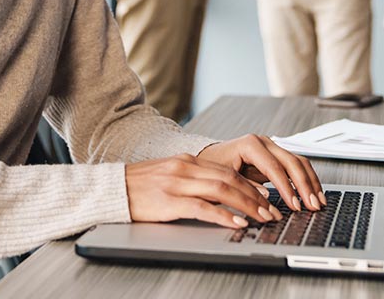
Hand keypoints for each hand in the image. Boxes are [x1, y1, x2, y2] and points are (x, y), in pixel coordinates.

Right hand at [126, 151, 285, 229]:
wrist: (113, 188)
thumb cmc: (140, 185)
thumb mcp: (169, 174)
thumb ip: (192, 178)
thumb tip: (218, 191)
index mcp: (186, 161)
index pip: (226, 170)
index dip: (249, 183)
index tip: (265, 196)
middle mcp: (185, 168)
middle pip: (229, 178)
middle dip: (254, 196)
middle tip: (271, 210)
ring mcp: (177, 183)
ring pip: (221, 190)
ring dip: (246, 205)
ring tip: (262, 217)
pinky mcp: (170, 201)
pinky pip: (203, 208)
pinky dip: (223, 215)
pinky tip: (236, 222)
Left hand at [197, 134, 325, 213]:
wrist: (209, 156)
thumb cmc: (214, 166)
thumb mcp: (225, 178)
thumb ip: (246, 188)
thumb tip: (267, 200)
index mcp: (250, 144)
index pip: (274, 167)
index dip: (287, 187)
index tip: (295, 205)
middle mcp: (264, 142)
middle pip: (291, 162)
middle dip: (304, 185)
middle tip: (312, 205)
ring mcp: (271, 147)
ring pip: (298, 161)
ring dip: (310, 182)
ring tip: (318, 202)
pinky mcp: (276, 155)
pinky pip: (296, 165)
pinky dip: (307, 179)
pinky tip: (313, 194)